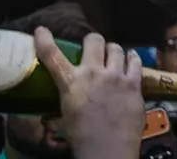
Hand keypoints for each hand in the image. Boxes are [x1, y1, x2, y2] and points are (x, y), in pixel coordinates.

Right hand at [34, 28, 144, 158]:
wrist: (107, 149)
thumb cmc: (81, 136)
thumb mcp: (66, 112)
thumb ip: (70, 94)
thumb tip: (72, 91)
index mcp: (70, 82)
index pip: (52, 56)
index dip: (44, 40)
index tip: (41, 30)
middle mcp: (93, 73)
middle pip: (94, 40)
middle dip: (93, 41)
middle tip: (93, 48)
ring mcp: (116, 76)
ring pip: (116, 48)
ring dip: (113, 51)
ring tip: (113, 57)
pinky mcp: (134, 83)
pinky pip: (135, 61)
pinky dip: (132, 59)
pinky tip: (131, 61)